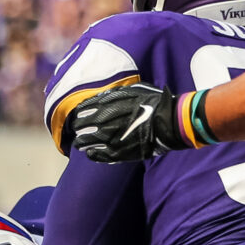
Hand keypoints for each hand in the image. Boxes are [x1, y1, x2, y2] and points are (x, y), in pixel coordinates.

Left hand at [70, 82, 192, 162]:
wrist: (168, 121)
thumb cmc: (154, 103)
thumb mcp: (135, 89)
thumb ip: (116, 93)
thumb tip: (102, 97)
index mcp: (110, 106)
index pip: (86, 110)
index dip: (81, 113)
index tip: (79, 115)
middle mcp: (107, 122)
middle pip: (85, 126)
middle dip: (79, 128)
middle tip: (77, 129)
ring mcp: (113, 139)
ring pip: (89, 141)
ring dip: (82, 142)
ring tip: (79, 143)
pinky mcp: (120, 153)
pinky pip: (101, 156)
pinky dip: (93, 155)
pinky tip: (90, 153)